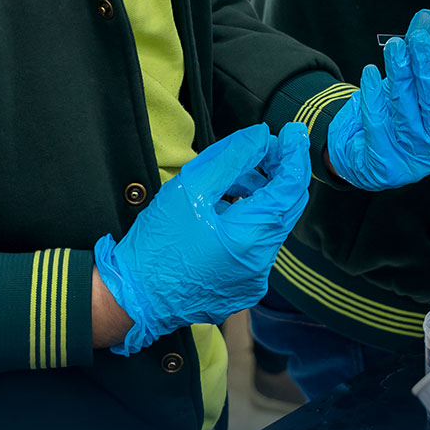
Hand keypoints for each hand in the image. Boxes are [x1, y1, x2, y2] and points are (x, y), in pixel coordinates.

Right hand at [92, 122, 309, 354]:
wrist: (135, 297)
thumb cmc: (157, 244)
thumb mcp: (189, 188)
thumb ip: (231, 158)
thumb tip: (261, 137)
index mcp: (250, 237)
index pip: (292, 187)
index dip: (294, 154)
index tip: (292, 131)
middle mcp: (261, 262)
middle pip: (287, 206)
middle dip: (280, 172)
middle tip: (264, 148)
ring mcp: (254, 279)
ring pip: (272, 225)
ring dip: (260, 196)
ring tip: (233, 179)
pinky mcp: (243, 287)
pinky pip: (258, 246)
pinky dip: (249, 222)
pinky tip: (224, 210)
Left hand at [328, 8, 429, 190]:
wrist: (366, 157)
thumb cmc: (397, 120)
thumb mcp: (414, 88)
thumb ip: (425, 54)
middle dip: (426, 66)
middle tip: (419, 37)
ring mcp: (410, 156)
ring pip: (405, 110)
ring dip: (400, 74)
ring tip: (394, 47)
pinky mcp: (383, 163)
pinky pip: (377, 123)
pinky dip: (374, 95)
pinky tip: (370, 72)